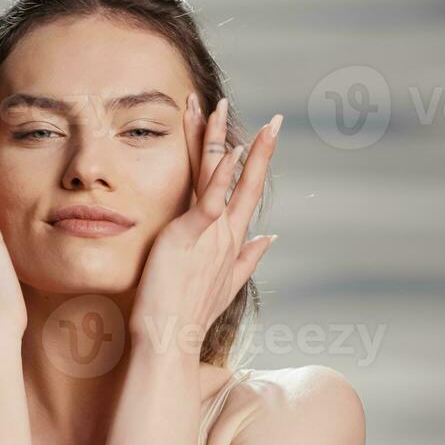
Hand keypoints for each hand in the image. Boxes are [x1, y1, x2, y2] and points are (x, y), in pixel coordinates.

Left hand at [128, 94, 280, 356]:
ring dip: (221, 139)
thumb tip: (269, 238)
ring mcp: (212, 233)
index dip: (258, 164)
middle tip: (274, 119)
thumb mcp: (224, 284)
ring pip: (221, 177)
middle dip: (261, 147)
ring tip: (221, 105)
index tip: (266, 138)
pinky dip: (222, 175)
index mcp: (231, 241)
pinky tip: (231, 150)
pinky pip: (211, 199)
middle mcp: (227, 233)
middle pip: (247, 181)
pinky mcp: (190, 235)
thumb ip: (248, 258)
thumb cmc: (188, 315)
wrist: (170, 339)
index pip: (248, 193)